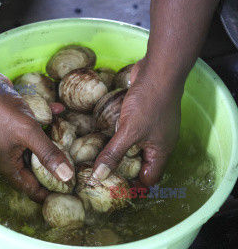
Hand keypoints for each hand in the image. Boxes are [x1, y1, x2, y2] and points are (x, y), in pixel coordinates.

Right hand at [0, 74, 73, 201]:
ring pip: (32, 146)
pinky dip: (44, 120)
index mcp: (8, 165)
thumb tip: (67, 176)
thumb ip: (48, 154)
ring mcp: (7, 138)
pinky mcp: (10, 122)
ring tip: (68, 141)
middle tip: (72, 166)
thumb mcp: (29, 134)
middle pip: (32, 168)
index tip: (67, 190)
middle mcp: (6, 155)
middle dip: (51, 166)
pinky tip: (58, 110)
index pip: (30, 187)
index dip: (47, 191)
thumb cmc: (1, 114)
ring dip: (49, 142)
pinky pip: (30, 126)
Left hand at [93, 59, 182, 185]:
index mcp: (161, 152)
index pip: (149, 178)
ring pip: (135, 145)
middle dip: (123, 169)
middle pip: (141, 163)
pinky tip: (104, 134)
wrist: (158, 71)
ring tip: (99, 157)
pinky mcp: (143, 114)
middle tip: (101, 174)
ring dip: (119, 150)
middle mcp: (158, 142)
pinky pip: (131, 130)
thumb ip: (113, 154)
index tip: (113, 189)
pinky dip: (119, 134)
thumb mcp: (129, 132)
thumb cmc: (149, 103)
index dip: (134, 186)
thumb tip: (98, 176)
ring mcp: (152, 127)